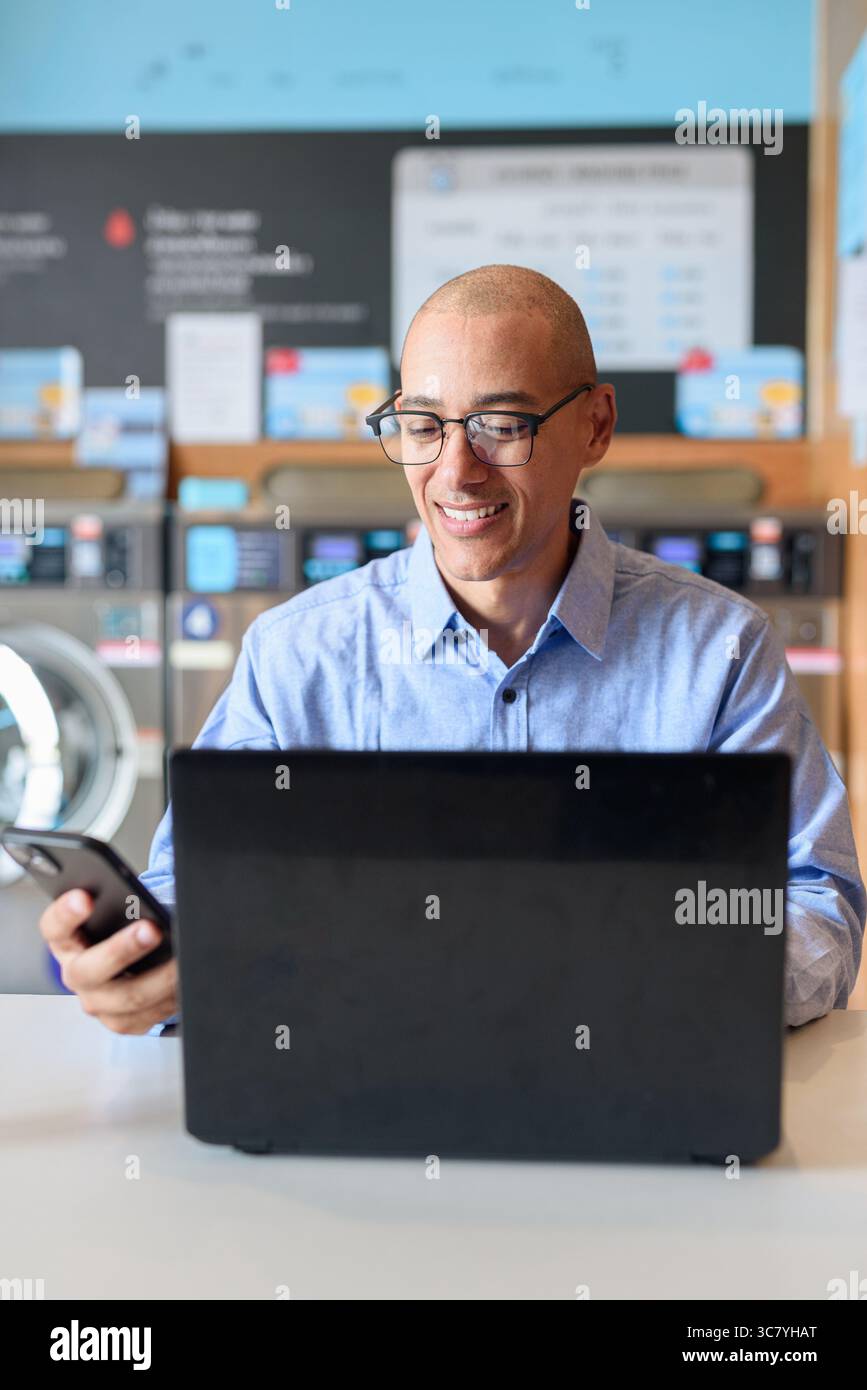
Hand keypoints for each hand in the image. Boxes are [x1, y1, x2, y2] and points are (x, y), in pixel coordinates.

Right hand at [38, 889, 177, 1034]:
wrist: (123, 969)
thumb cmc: (117, 931)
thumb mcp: (109, 915)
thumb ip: (120, 906)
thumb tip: (146, 903)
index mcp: (66, 942)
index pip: (54, 927)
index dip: (66, 913)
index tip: (85, 898)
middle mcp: (77, 976)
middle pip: (90, 969)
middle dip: (123, 949)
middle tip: (151, 930)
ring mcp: (99, 1004)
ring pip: (129, 998)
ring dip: (161, 978)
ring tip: (183, 958)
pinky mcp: (124, 1023)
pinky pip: (152, 1014)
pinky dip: (174, 995)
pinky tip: (189, 977)